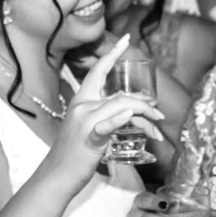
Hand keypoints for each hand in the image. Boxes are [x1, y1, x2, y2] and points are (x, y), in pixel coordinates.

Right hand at [47, 35, 165, 188]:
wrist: (56, 176)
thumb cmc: (74, 155)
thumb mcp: (89, 130)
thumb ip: (106, 118)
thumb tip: (130, 115)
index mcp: (81, 101)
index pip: (98, 71)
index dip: (112, 54)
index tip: (127, 39)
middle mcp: (82, 106)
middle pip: (120, 96)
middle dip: (145, 104)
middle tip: (159, 116)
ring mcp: (84, 122)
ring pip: (121, 108)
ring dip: (145, 118)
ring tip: (156, 131)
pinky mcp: (89, 138)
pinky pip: (106, 125)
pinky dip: (119, 119)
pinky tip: (129, 116)